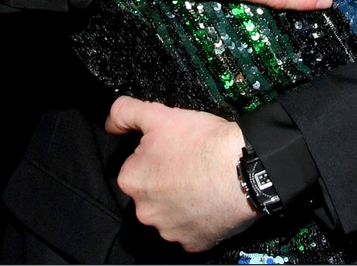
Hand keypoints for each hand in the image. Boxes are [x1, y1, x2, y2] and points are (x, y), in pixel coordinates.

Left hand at [106, 97, 255, 252]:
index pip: (136, 166)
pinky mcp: (194, 243)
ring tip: (202, 181)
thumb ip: (125, 112)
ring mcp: (170, 230)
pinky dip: (198, 218)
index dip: (155, 154)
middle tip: (189, 164)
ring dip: (181, 200)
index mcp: (132, 181)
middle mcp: (145, 211)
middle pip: (151, 192)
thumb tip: (111, 123)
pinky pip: (191, 230)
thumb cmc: (203, 143)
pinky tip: (209, 200)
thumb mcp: (158, 114)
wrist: (245, 169)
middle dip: (165, 180)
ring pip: (170, 212)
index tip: (173, 149)